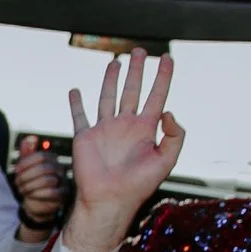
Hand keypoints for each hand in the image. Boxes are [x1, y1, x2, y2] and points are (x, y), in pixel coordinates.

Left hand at [11, 137, 66, 233]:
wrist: (35, 203)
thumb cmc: (30, 183)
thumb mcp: (25, 166)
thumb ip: (27, 152)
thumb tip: (30, 138)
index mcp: (51, 159)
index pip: (41, 156)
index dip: (26, 163)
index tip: (16, 171)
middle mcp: (59, 169)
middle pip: (43, 168)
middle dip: (26, 177)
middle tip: (17, 183)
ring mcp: (63, 182)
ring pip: (47, 180)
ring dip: (29, 186)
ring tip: (23, 190)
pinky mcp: (63, 195)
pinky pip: (51, 193)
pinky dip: (37, 195)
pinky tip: (31, 196)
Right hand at [65, 50, 183, 251]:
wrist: (109, 200)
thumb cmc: (139, 185)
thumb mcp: (167, 160)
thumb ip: (175, 135)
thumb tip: (168, 110)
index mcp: (146, 129)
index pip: (157, 95)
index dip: (163, 76)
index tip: (167, 58)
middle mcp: (126, 125)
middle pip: (133, 90)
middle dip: (137, 70)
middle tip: (140, 51)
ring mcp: (105, 129)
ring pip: (108, 97)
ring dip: (111, 79)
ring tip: (115, 61)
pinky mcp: (85, 137)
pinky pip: (80, 116)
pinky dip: (76, 103)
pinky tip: (75, 91)